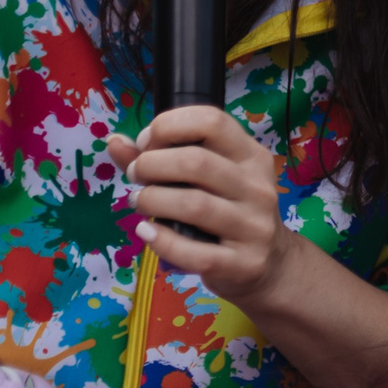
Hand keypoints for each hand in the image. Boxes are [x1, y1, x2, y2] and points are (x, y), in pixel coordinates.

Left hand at [111, 105, 290, 305]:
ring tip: (139, 203)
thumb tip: (116, 142)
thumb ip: (161, 157)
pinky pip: (194, 252)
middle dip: (150, 165)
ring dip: (151, 200)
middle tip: (136, 177)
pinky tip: (147, 232)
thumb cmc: (230, 214)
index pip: (212, 121)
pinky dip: (160, 240)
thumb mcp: (207, 181)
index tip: (147, 144)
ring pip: (194, 205)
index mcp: (251, 157)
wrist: (272, 266)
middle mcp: (258, 188)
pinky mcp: (244, 263)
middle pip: (196, 162)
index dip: (168, 126)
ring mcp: (255, 227)